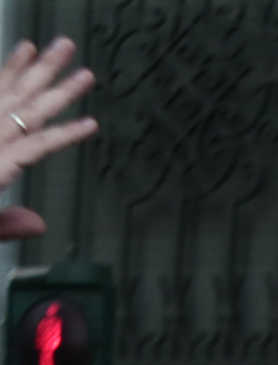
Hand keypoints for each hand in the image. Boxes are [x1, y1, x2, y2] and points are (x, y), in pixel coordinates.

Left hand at [0, 39, 97, 241]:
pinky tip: (15, 58)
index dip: (64, 135)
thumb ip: (3, 225)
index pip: (34, 146)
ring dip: (28, 70)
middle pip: (20, 108)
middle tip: (79, 64)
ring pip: (2, 93)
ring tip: (49, 47)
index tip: (91, 123)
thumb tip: (39, 223)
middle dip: (52, 85)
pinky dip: (1, 74)